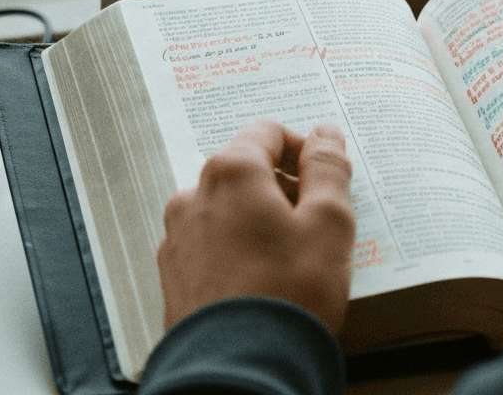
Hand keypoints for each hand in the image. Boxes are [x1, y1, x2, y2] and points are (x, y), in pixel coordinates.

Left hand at [157, 121, 354, 330]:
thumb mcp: (329, 224)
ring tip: (291, 258)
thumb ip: (328, 169)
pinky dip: (237, 248)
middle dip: (283, 187)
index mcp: (231, 173)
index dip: (303, 149)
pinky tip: (263, 279)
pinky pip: (211, 243)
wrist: (238, 370)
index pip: (268, 133)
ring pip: (226, 208)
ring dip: (259, 219)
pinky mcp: (173, 273)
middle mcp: (193, 196)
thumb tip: (325, 136)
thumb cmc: (287, 297)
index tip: (325, 177)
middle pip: (245, 170)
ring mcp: (178, 236)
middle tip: (316, 222)